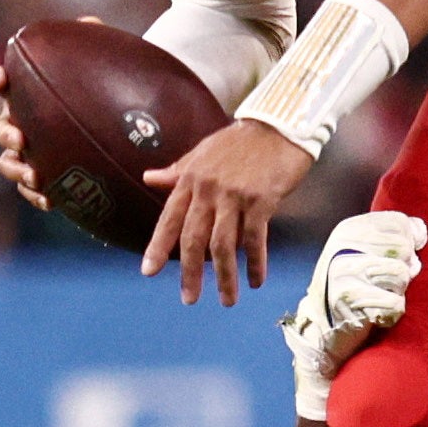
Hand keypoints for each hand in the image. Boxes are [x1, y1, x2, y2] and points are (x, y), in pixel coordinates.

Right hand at [0, 16, 103, 213]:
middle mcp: (27, 123)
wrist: (128, 126)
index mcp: (33, 94)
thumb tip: (89, 22)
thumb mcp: (108, 64)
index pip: (7, 83)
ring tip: (34, 176)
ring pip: (10, 163)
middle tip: (21, 137)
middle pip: (2, 128)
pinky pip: (33, 192)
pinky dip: (37, 196)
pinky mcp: (50, 179)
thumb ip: (96, 42)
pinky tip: (52, 200)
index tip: (0, 80)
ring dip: (17, 169)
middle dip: (6, 133)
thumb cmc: (110, 87)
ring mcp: (35, 153)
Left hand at [142, 119, 313, 304]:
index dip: (158, 247)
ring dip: (224, 277)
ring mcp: (235, 196)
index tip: (148, 272)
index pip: (169, 218)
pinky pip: (255, 240)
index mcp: (190, 178)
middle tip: (189, 298)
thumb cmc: (241, 141)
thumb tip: (148, 178)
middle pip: (194, 239)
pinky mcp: (261, 201)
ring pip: (223, 245)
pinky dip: (255, 263)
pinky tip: (256, 280)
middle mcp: (208, 190)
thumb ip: (177, 171)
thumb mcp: (202, 152)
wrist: (279, 126)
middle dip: (190, 273)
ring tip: (227, 300)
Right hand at [284, 212, 427, 418]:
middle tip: (384, 285)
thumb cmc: (355, 291)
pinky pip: (396, 304)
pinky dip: (392, 314)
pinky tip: (375, 317)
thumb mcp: (369, 255)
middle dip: (404, 271)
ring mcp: (344, 273)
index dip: (410, 244)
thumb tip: (420, 232)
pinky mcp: (350, 300)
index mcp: (349, 231)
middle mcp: (343, 247)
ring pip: (402, 275)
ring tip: (377, 300)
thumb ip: (395, 237)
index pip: (400, 224)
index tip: (397, 261)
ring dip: (398, 293)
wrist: (324, 334)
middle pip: (404, 249)